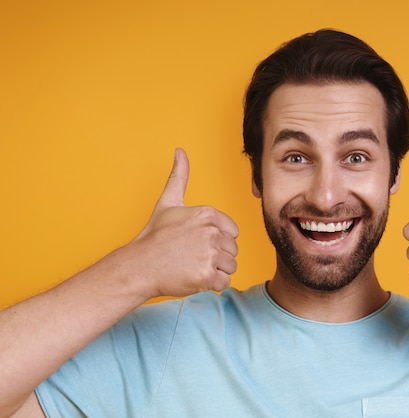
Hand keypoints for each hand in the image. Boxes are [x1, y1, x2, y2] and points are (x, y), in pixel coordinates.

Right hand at [128, 148, 238, 297]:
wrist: (139, 266)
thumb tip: (180, 151)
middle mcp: (211, 232)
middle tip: (192, 256)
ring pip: (230, 266)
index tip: (197, 242)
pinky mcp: (207, 276)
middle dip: (216, 256)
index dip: (217, 239)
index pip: (232, 232)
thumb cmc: (154, 237)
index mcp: (207, 214)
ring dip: (215, 271)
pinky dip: (212, 285)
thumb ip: (179, 176)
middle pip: (232, 250)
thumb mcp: (168, 202)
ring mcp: (209, 254)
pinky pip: (224, 283)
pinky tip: (195, 278)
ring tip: (193, 266)